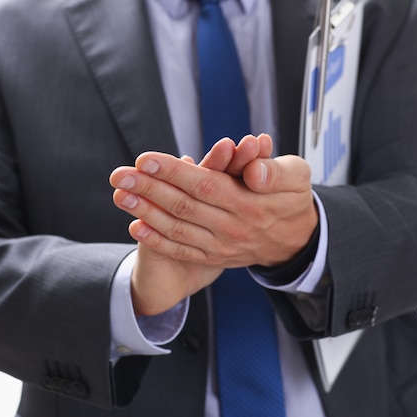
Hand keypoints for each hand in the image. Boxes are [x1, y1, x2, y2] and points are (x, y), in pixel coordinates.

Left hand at [110, 136, 317, 268]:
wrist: (297, 240)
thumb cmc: (292, 198)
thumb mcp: (297, 176)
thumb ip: (274, 172)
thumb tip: (253, 171)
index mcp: (250, 203)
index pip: (206, 185)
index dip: (173, 172)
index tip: (146, 159)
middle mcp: (232, 227)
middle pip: (183, 206)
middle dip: (148, 189)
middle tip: (120, 175)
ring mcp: (221, 245)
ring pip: (178, 229)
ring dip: (146, 213)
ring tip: (121, 196)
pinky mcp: (214, 257)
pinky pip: (182, 250)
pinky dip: (157, 240)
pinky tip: (135, 227)